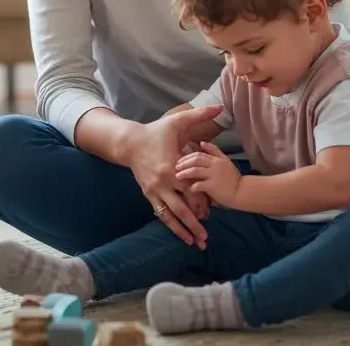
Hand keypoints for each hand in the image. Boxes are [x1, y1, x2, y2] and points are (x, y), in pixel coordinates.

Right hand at [126, 105, 222, 248]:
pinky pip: (160, 214)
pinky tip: (181, 236)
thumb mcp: (177, 121)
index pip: (190, 187)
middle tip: (206, 239)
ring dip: (182, 231)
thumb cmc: (156, 132)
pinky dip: (171, 226)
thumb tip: (220, 106)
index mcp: (171, 166)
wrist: (129, 142)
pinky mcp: (148, 195)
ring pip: (170, 216)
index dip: (202, 199)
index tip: (214, 210)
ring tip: (196, 244)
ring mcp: (154, 191)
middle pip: (181, 208)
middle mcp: (162, 182)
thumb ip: (199, 114)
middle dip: (194, 224)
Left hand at [175, 142, 241, 208]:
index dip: (187, 157)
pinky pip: (199, 185)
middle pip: (195, 160)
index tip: (180, 161)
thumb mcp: (225, 160)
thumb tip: (201, 142)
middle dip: (184, 163)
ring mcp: (213, 175)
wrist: (242, 191)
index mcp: (216, 159)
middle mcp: (214, 165)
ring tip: (177, 176)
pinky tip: (189, 188)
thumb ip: (214, 151)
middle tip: (176, 167)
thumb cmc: (233, 178)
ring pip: (195, 170)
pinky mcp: (213, 187)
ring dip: (184, 173)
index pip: (198, 154)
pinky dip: (192, 186)